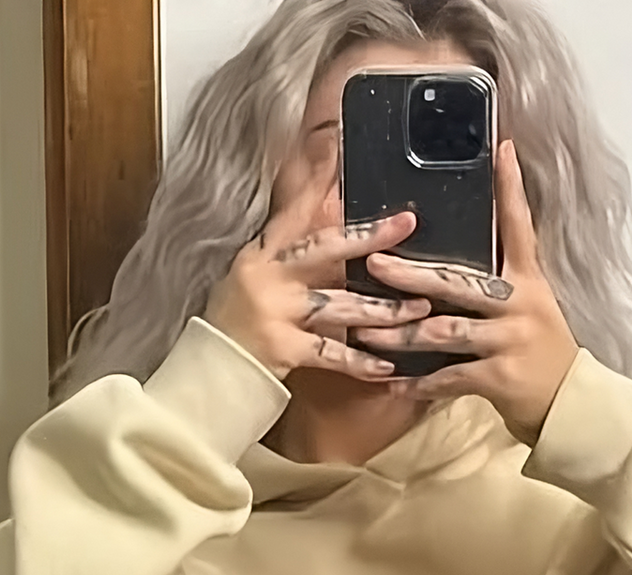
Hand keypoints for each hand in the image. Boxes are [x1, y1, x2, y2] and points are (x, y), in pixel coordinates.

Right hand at [204, 173, 431, 382]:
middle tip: (407, 224)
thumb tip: (324, 215)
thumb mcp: (254, 274)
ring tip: (421, 309)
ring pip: (342, 306)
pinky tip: (388, 368)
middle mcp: (269, 275)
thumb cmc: (235, 321)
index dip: (318, 180)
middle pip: (326, 249)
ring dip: (384, 311)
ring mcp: (277, 311)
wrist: (211, 369)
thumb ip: (289, 250)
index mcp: (262, 252)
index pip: (295, 209)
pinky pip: (332, 356)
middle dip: (369, 237)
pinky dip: (361, 364)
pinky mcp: (284, 348)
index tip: (342, 147)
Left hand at [353, 140, 580, 442]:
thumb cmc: (539, 353)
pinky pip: (450, 377)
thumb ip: (497, 284)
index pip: (519, 226)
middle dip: (413, 275)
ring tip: (364, 332)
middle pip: (460, 282)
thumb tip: (449, 266)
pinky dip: (419, 382)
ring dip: (401, 335)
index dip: (511, 188)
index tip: (500, 149)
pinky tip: (392, 383)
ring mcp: (510, 341)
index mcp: (528, 281)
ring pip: (445, 332)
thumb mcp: (528, 308)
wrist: (568, 405)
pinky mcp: (500, 377)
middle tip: (375, 263)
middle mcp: (519, 304)